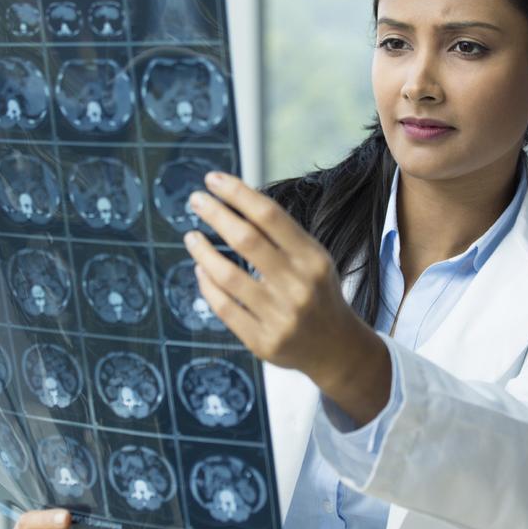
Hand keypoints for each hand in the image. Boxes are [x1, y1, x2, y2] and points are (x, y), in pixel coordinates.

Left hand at [183, 171, 384, 398]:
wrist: (335, 349)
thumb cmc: (317, 293)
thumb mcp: (313, 259)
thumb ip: (280, 236)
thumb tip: (234, 201)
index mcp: (313, 259)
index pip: (270, 216)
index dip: (238, 193)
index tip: (214, 180)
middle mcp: (298, 286)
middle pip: (246, 239)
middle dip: (215, 214)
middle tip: (196, 200)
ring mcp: (279, 317)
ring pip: (227, 275)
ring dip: (202, 251)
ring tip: (192, 237)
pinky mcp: (262, 342)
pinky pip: (223, 307)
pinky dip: (207, 284)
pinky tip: (201, 269)